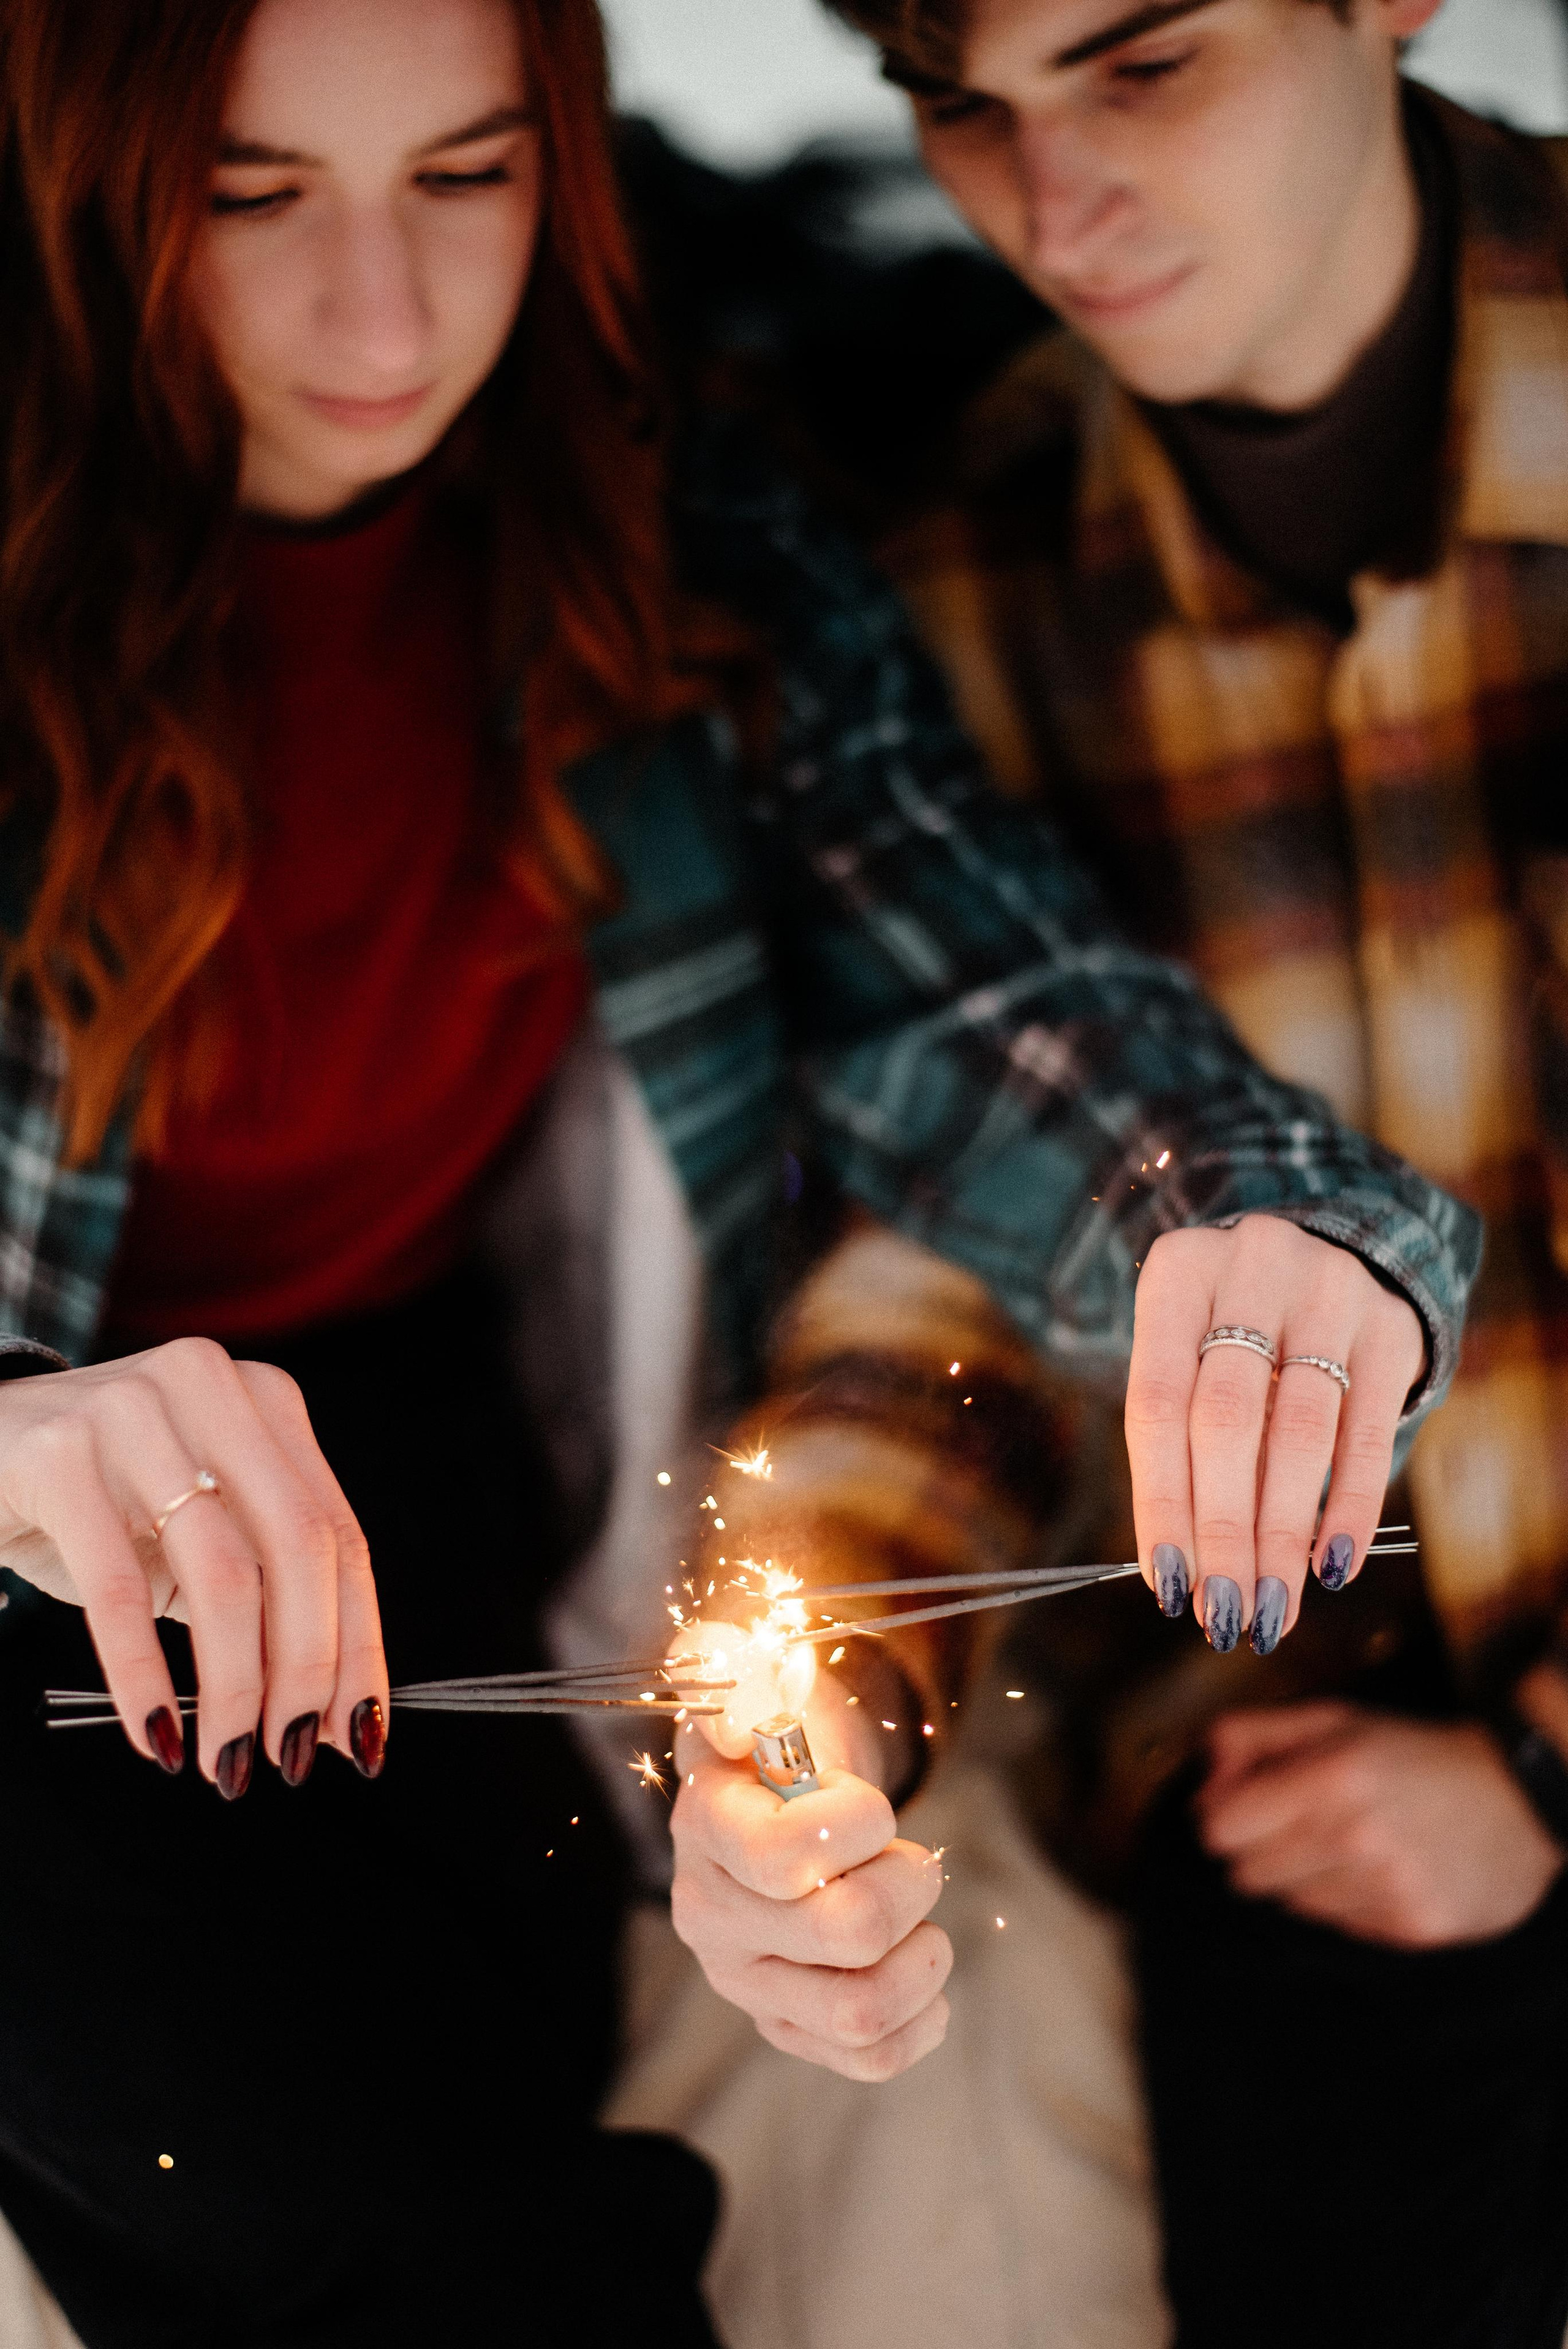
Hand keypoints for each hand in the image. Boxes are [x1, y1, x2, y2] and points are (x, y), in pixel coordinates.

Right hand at [0, 1340, 386, 1790]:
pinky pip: (117, 1589)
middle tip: (295, 1756)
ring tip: (228, 1760)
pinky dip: (144, 1677)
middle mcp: (213, 1388)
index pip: (341, 1535)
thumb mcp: (195, 1537)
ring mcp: (136, 1411)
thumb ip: (266, 1598)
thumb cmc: (99, 1506)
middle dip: (307, 1669)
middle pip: (300, 1549)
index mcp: (267, 1403)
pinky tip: (156, 1737)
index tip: (362, 1734)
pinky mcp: (60, 1454)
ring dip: (235, 1687)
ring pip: (223, 1573)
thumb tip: (335, 1716)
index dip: (359, 1643)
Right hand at [670, 1675, 951, 2079]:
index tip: (864, 1801)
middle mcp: (712, 1918)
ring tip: (920, 1920)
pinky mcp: (785, 2026)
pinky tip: (923, 1976)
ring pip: (861, 2011)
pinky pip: (868, 2058)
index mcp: (704, 1828)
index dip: (860, 1824)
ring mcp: (746, 1982)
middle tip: (907, 1856)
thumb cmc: (775, 1727)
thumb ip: (740, 1672)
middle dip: (909, 1882)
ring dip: (922, 1958)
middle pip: (848, 1932)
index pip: (788, 1856)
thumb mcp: (753, 1673)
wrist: (773, 1787)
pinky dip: (920, 2021)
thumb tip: (744, 1721)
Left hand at [1126, 1216, 1425, 1654]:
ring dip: (1283, 1535)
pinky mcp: (1391, 1327)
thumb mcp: (1188, 1350)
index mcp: (1179, 1274)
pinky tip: (1332, 1567)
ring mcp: (1329, 1290)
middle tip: (1223, 1614)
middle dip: (1224, 1531)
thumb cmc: (1231, 1326)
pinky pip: (1369, 1434)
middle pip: (1228, 1420)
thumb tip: (1180, 1573)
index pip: (1158, 1404)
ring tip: (1273, 1609)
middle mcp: (1252, 1268)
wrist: (1327, 1250)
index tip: (1168, 1585)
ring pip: (1300, 1433)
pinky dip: (1349, 1508)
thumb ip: (1179, 1440)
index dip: (1161, 1501)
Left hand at [1195, 1702, 1563, 1945]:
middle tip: (1299, 1822)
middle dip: (1258, 1847)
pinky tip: (1380, 1870)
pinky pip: (1339, 1925)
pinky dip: (1346, 1901)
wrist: (1522, 1801)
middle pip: (1246, 1874)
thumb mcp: (1335, 1720)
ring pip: (1291, 1903)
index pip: (1221, 1829)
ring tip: (1349, 1843)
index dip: (1222, 1815)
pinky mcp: (1412, 1929)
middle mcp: (1356, 1838)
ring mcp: (1387, 1890)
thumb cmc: (1417, 1753)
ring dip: (1304, 1875)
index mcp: (1332, 1776)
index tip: (1243, 1804)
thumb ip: (1254, 1735)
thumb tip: (1201, 1772)